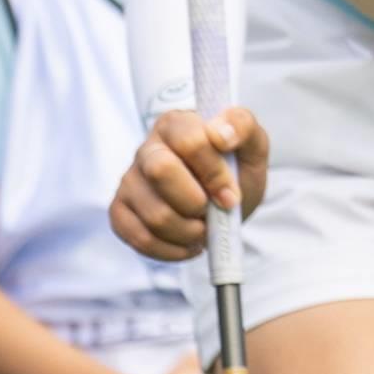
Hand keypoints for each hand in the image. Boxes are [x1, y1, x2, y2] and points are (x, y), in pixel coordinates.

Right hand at [111, 106, 267, 264]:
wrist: (224, 203)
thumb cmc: (236, 171)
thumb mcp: (252, 147)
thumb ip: (243, 127)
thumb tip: (221, 134)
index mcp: (176, 124)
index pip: (189, 141)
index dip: (213, 172)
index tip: (230, 194)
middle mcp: (147, 148)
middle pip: (160, 171)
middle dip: (195, 202)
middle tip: (213, 211)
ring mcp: (130, 181)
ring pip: (154, 214)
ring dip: (189, 231)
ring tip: (203, 228)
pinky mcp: (121, 211)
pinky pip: (139, 238)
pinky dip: (171, 249)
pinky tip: (187, 242)